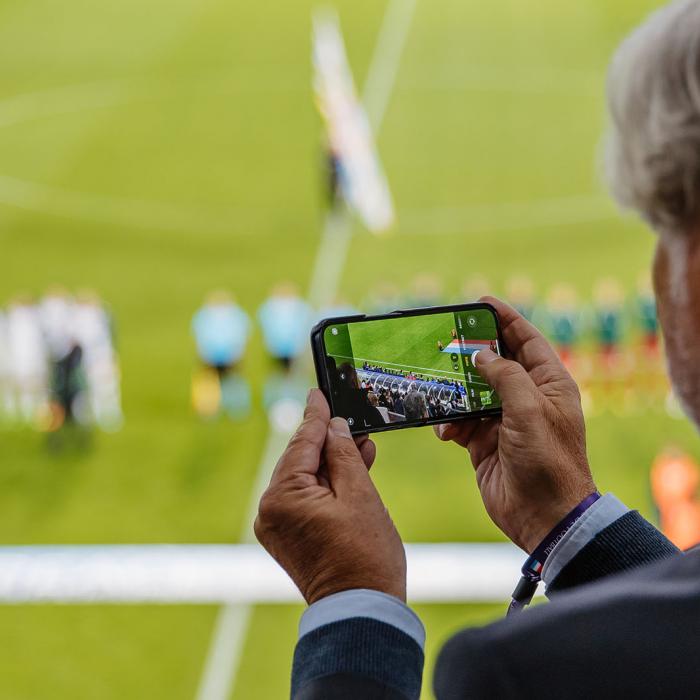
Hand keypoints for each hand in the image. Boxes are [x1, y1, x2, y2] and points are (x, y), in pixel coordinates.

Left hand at [254, 389, 405, 603]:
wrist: (361, 612)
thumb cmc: (365, 556)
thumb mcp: (360, 494)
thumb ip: (344, 453)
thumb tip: (334, 427)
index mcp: (282, 497)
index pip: (302, 443)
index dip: (316, 416)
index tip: (318, 393)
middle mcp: (270, 509)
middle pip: (302, 460)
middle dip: (330, 442)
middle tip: (353, 422)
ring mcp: (275, 525)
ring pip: (305, 479)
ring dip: (332, 464)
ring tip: (362, 447)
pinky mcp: (287, 536)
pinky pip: (305, 499)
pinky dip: (326, 486)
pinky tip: (350, 471)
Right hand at [435, 296, 595, 552]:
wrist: (542, 515)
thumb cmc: (547, 461)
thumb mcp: (529, 409)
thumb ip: (504, 375)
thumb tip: (480, 355)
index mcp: (549, 384)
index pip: (526, 340)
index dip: (505, 318)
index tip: (481, 301)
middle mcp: (527, 398)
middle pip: (495, 362)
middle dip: (471, 353)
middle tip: (446, 340)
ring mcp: (504, 420)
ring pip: (472, 392)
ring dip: (455, 393)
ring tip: (439, 390)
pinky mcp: (485, 442)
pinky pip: (461, 421)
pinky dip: (449, 423)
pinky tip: (446, 431)